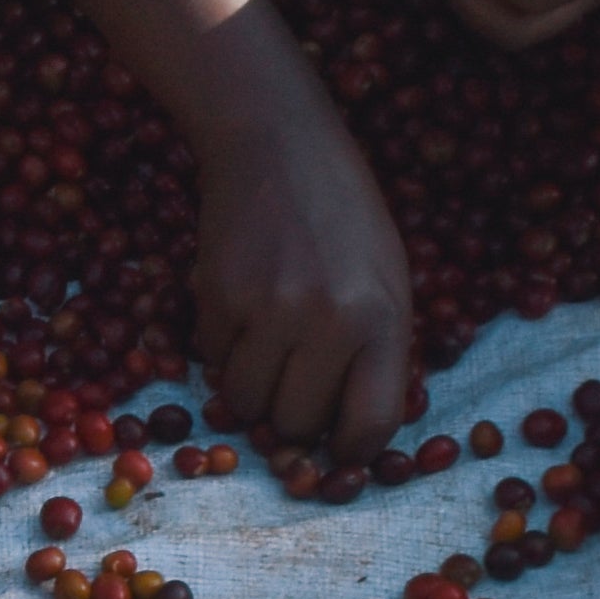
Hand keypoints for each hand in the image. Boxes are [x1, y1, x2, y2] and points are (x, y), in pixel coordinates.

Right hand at [189, 37, 420, 460]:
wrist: (276, 147)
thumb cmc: (344, 217)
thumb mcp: (386, 278)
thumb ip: (376, 353)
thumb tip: (347, 435)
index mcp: (382, 318)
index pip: (369, 426)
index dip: (349, 451)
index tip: (338, 449)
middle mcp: (327, 320)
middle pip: (296, 424)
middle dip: (293, 421)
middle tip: (295, 391)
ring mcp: (267, 310)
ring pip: (246, 404)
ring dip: (253, 393)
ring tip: (267, 354)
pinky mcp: (216, 297)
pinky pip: (213, 363)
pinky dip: (224, 354)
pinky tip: (243, 313)